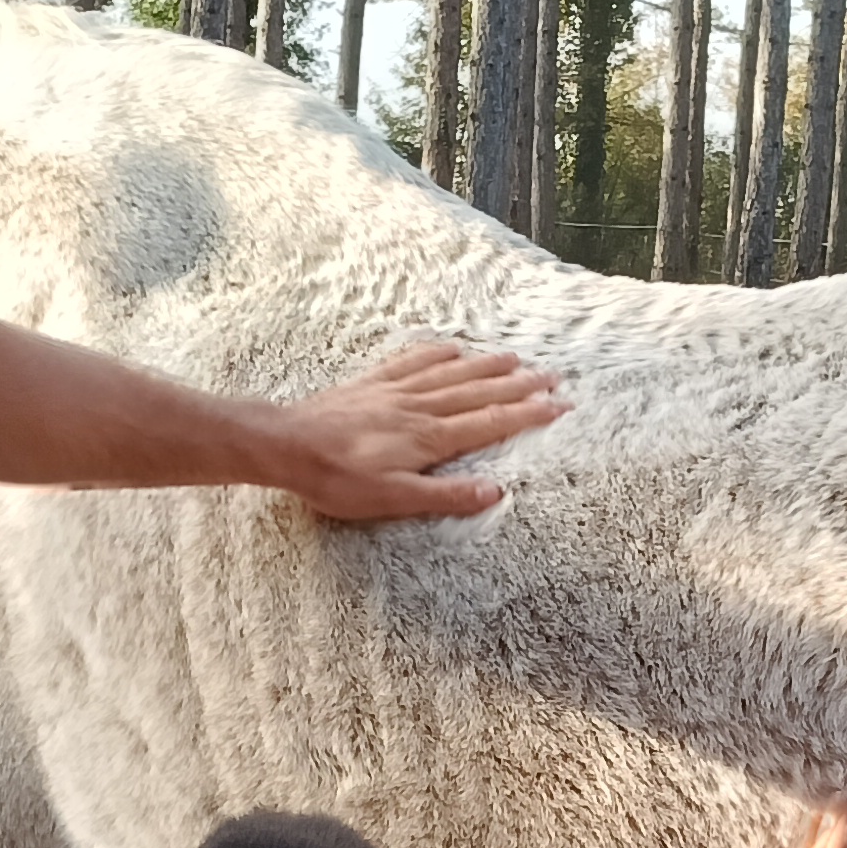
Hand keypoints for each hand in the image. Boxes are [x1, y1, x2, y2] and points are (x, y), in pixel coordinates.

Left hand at [271, 340, 565, 520]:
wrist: (287, 445)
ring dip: (487, 365)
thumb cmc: (337, 479)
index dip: (528, 414)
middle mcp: (419, 407)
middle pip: (479, 391)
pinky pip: (413, 361)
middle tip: (553, 376)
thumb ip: (446, 495)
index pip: (490, 422)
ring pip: (452, 372)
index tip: (559, 405)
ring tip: (515, 357)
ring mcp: (395, 391)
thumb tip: (495, 492)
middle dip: (519, 385)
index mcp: (429, 437)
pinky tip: (452, 347)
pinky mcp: (372, 384)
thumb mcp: (393, 499)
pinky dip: (438, 352)